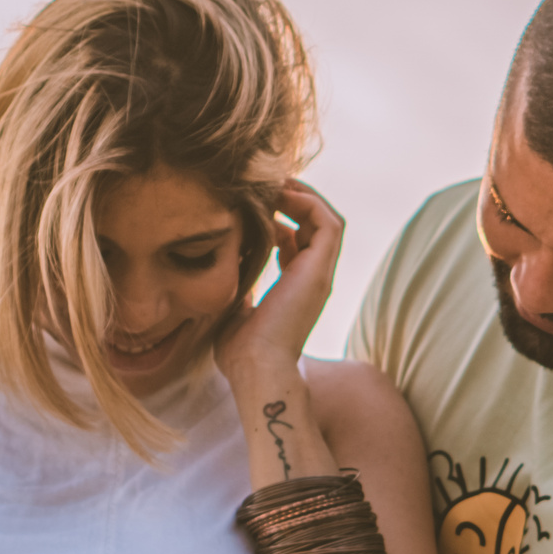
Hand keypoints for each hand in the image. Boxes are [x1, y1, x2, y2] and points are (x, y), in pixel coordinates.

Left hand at [215, 181, 344, 384]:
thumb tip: (224, 270)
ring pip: (327, 219)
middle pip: (315, 227)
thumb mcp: (234, 309)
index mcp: (295, 289)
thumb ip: (236, 287)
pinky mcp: (320, 269)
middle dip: (292, 201)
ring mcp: (320, 273)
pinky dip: (308, 202)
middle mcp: (313, 278)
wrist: (256, 367)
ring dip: (302, 196)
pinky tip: (279, 197)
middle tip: (264, 188)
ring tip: (273, 185)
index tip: (252, 210)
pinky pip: (328, 222)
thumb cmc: (240, 350)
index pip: (296, 244)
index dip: (278, 222)